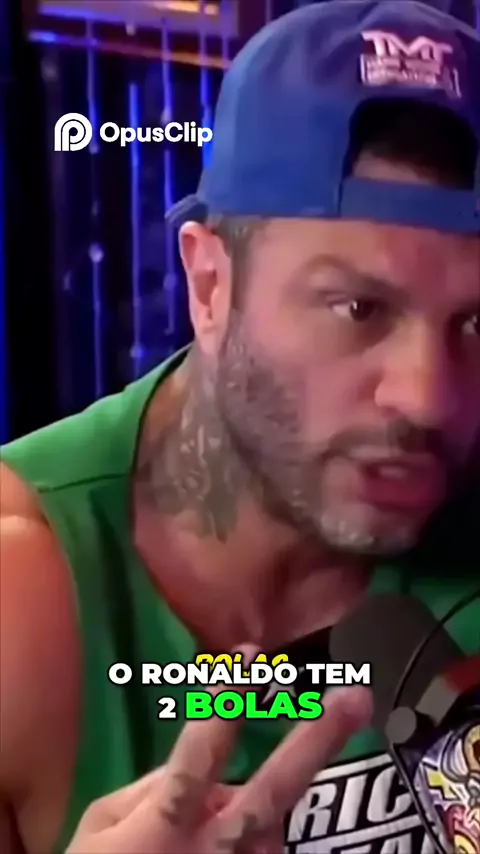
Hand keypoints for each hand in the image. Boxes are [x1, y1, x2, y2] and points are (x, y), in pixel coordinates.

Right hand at [67, 680, 371, 852]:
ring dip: (278, 797)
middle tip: (357, 698)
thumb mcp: (101, 825)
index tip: (252, 654)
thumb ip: (147, 787)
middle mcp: (216, 848)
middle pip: (274, 790)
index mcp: (168, 822)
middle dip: (317, 742)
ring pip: (277, 824)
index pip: (203, 751)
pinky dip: (259, 835)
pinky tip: (228, 828)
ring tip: (285, 763)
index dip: (228, 703)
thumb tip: (192, 764)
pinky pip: (267, 849)